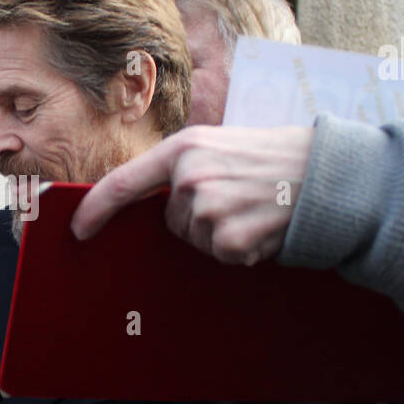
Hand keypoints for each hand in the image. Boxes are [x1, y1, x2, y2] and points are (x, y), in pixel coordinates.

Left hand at [70, 126, 313, 264]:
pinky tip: (264, 227)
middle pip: (172, 221)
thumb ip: (185, 169)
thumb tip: (152, 203)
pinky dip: (243, 251)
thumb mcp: (221, 147)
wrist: (326, 173)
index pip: (123, 183)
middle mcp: (189, 177)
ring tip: (255, 209)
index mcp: (184, 149)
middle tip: (240, 198)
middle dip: (199, 219)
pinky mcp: (227, 238)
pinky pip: (222, 256)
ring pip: (197, 240)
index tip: (78, 229)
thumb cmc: (273, 160)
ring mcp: (207, 208)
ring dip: (224, 235)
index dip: (95, 208)